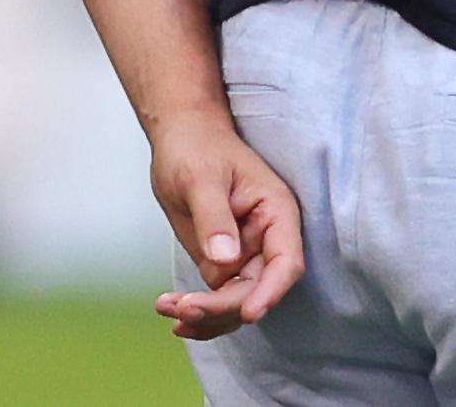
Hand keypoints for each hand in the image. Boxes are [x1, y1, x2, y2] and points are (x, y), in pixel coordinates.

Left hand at [145, 111, 302, 339]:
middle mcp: (266, 238)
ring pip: (238, 301)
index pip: (286, 261)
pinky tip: (171, 311)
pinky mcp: (222, 261)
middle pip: (259, 288)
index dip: (271, 290)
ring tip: (168, 308)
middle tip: (183, 309)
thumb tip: (225, 261)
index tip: (249, 313)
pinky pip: (217, 298)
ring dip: (207, 315)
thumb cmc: (197, 150)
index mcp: (276, 212)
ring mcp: (245, 253)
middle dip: (224, 307)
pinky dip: (197, 312)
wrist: (183, 140)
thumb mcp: (201, 180)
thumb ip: (214, 220)